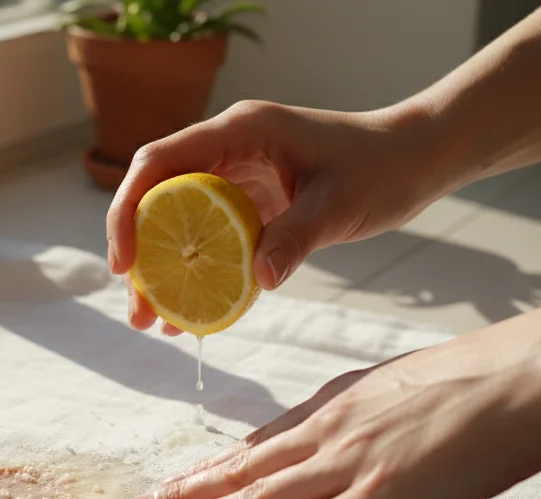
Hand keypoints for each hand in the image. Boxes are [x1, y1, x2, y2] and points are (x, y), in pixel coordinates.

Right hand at [107, 99, 451, 335]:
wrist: (415, 159)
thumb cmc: (382, 167)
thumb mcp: (340, 205)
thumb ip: (297, 237)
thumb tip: (259, 279)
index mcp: (240, 132)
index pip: (159, 163)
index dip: (129, 211)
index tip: (126, 264)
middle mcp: (228, 150)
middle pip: (158, 198)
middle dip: (140, 255)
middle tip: (138, 311)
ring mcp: (237, 176)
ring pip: (179, 222)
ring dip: (165, 272)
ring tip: (157, 323)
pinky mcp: (251, 203)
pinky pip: (211, 238)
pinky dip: (200, 275)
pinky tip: (194, 316)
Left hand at [118, 305, 540, 498]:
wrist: (528, 377)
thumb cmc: (483, 378)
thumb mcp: (402, 384)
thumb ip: (359, 411)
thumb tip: (328, 430)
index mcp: (335, 404)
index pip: (257, 446)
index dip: (210, 470)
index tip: (172, 485)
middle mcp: (326, 433)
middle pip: (237, 473)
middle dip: (180, 496)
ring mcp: (345, 467)